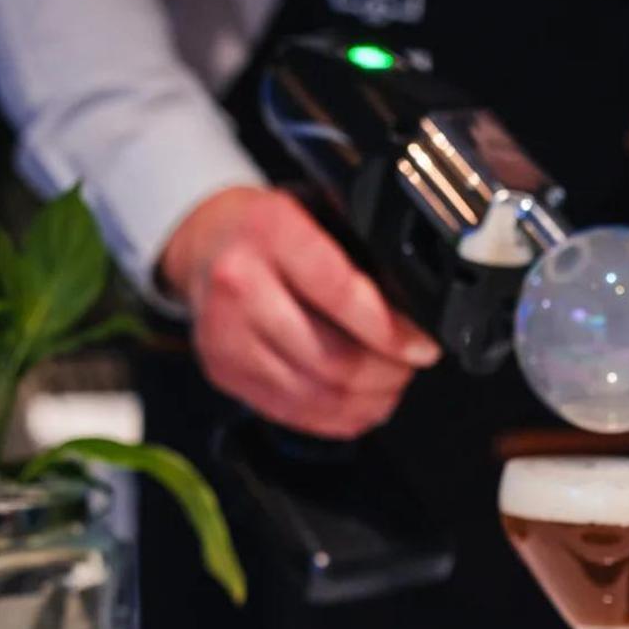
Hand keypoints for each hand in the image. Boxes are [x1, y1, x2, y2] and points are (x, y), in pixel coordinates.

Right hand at [158, 187, 439, 438]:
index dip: (391, 332)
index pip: (341, 295)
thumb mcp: (319, 212)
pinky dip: (338, 417)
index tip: (422, 347)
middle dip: (386, 374)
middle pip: (332, 359)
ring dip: (368, 401)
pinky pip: (295, 413)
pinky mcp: (224, 372)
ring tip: (390, 386)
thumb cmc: (271, 229)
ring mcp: (226, 336)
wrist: (206, 243)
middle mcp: (240, 285)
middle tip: (409, 367)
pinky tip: (360, 403)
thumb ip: (361, 255)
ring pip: (318, 395)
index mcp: (269, 232)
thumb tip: (414, 313)